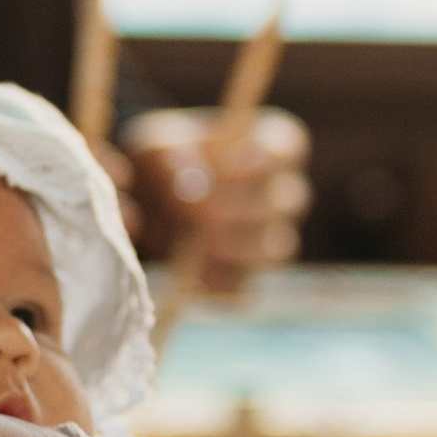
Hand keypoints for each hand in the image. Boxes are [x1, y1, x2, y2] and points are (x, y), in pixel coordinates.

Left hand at [120, 108, 310, 292]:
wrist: (145, 207)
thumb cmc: (161, 164)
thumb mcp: (154, 149)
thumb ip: (168, 154)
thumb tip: (186, 172)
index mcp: (269, 148)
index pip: (288, 150)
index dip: (265, 160)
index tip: (225, 168)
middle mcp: (281, 194)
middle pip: (290, 201)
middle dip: (246, 208)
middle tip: (205, 213)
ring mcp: (270, 239)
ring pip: (277, 248)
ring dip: (239, 248)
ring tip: (201, 243)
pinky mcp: (246, 276)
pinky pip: (247, 287)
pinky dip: (222, 282)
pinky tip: (195, 271)